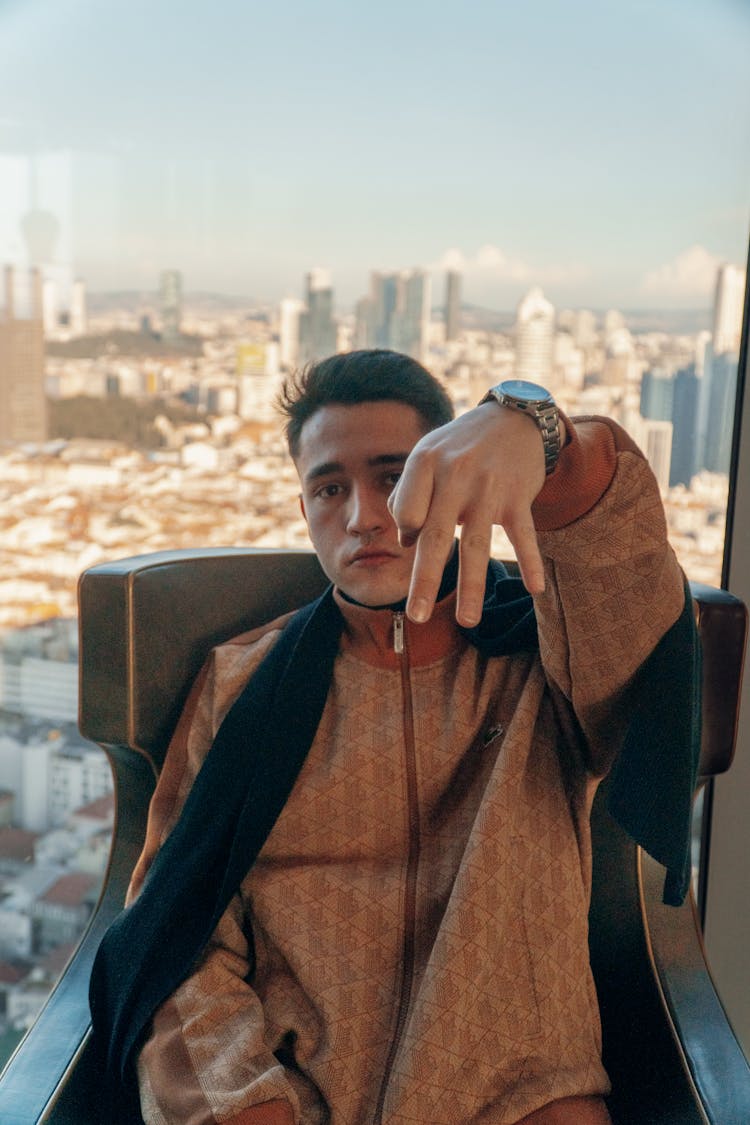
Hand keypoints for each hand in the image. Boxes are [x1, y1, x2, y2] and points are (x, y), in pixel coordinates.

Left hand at [388, 403, 561, 626]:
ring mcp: (489, 487)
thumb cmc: (460, 445)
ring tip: (467, 622)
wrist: (513, 418)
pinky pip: (523, 535)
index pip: (406, 513)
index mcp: (425, 463)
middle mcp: (455, 474)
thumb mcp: (426, 456)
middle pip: (436, 535)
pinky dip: (530, 562)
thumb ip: (407, 494)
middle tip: (416, 616)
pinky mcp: (519, 496)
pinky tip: (535, 589)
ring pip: (476, 544)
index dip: (408, 531)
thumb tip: (405, 541)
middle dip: (425, 580)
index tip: (416, 535)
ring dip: (472, 587)